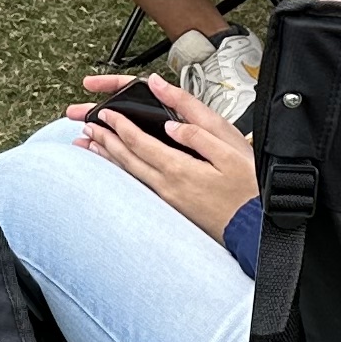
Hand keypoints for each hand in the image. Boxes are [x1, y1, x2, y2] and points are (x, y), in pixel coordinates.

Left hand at [70, 75, 259, 239]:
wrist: (254, 228)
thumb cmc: (249, 190)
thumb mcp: (231, 153)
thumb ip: (199, 135)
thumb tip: (171, 124)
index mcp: (179, 168)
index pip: (139, 142)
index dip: (119, 126)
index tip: (104, 113)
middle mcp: (167, 185)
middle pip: (127, 158)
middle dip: (105, 139)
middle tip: (86, 125)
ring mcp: (168, 198)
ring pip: (129, 173)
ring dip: (108, 157)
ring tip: (89, 146)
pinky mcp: (172, 206)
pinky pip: (138, 184)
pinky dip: (122, 173)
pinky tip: (118, 170)